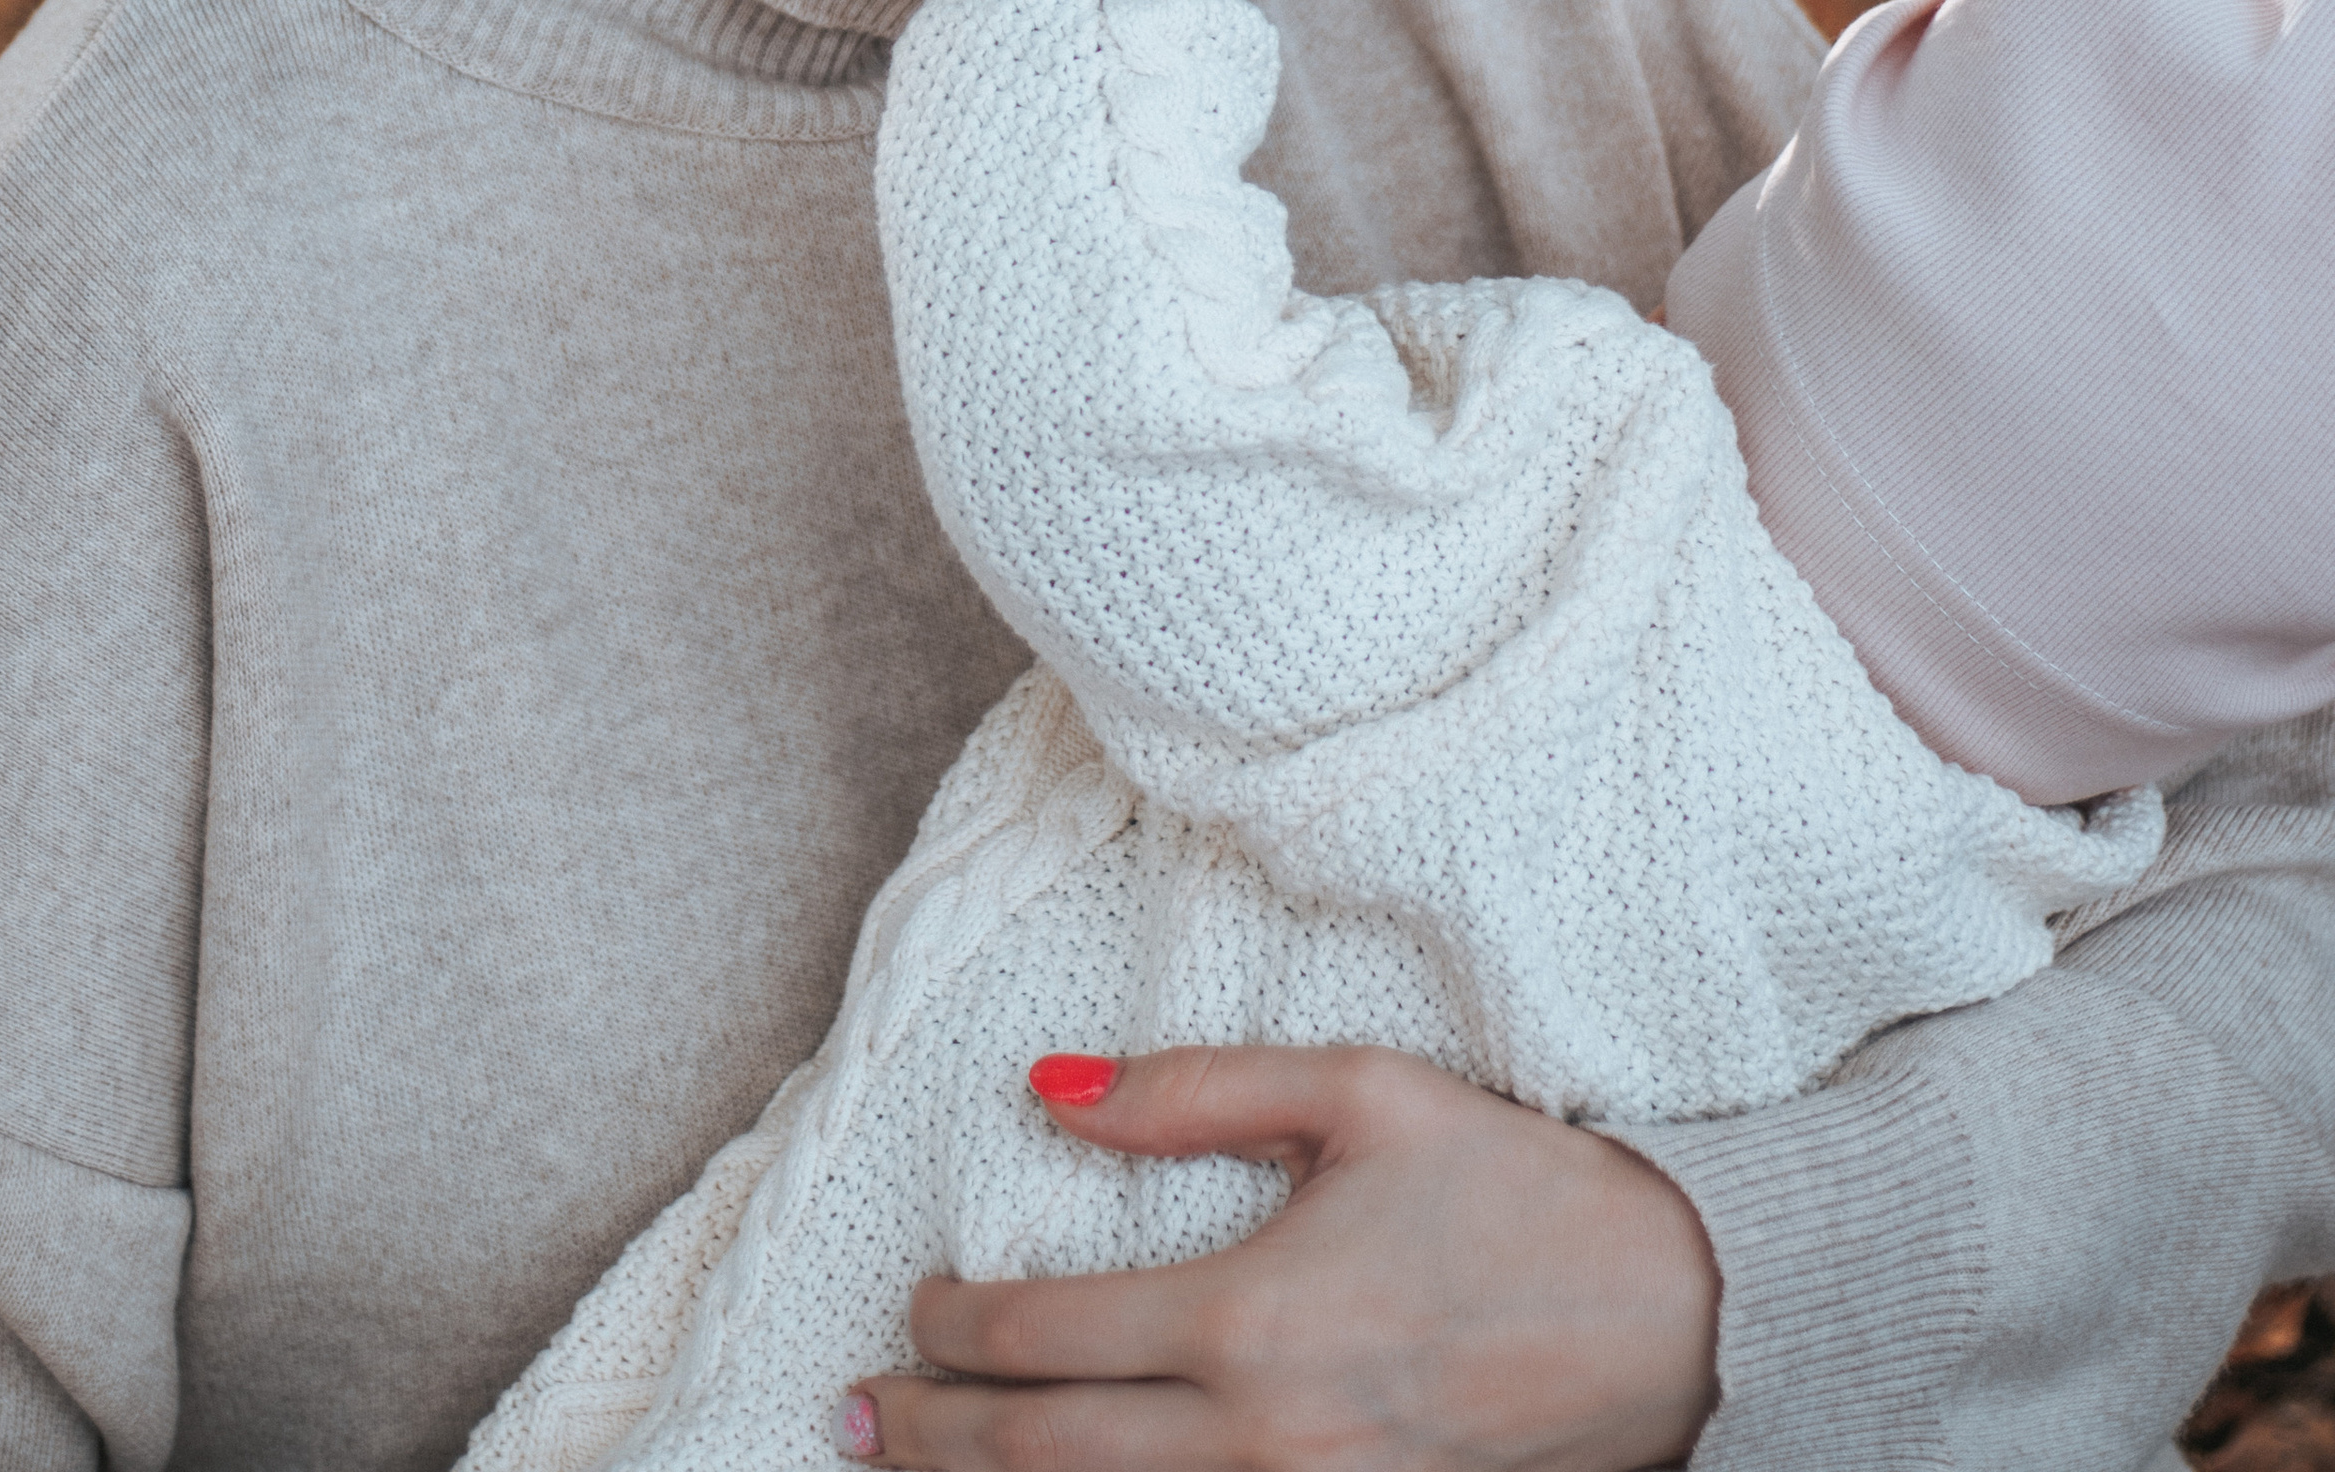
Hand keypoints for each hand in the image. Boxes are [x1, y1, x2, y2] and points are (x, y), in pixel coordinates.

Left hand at [842, 1045, 1718, 1471]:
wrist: (1669, 1318)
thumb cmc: (1514, 1187)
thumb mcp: (1360, 1093)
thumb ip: (1194, 1092)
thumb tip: (1047, 1091)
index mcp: (1249, 1319)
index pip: (1043, 1340)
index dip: (952, 1332)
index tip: (911, 1308)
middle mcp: (1259, 1442)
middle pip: (1045, 1458)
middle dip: (934, 1441)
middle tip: (856, 1418)